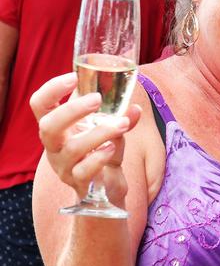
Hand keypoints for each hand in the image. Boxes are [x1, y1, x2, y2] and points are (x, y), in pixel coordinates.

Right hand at [30, 73, 140, 202]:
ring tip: (122, 124)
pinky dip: (100, 157)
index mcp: (56, 127)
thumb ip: (120, 118)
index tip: (73, 77)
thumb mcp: (110, 131)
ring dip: (100, 133)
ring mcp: (64, 166)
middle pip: (48, 126)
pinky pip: (84, 171)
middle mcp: (55, 146)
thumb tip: (134, 109)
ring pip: (73, 148)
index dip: (51, 89)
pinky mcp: (78, 183)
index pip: (40, 105)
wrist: (104, 188)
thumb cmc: (100, 152)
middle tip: (97, 98)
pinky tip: (112, 148)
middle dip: (73, 110)